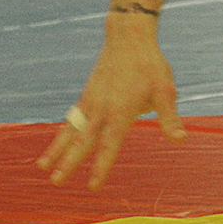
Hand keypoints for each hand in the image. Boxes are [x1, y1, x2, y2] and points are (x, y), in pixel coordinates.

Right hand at [37, 17, 186, 190]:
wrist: (128, 37)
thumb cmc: (150, 66)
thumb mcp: (165, 90)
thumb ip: (169, 118)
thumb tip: (180, 140)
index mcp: (121, 111)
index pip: (110, 144)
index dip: (101, 166)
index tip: (93, 186)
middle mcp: (101, 108)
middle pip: (83, 141)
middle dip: (69, 162)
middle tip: (56, 182)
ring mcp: (90, 101)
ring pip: (71, 131)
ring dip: (57, 150)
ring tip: (42, 167)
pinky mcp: (86, 95)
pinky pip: (71, 119)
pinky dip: (61, 134)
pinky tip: (54, 147)